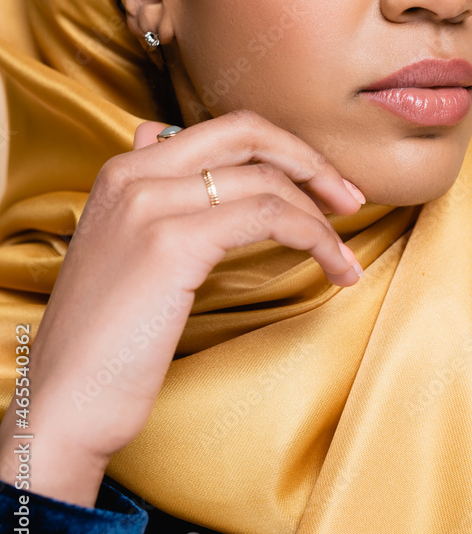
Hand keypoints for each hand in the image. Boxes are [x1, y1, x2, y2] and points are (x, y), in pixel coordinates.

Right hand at [0, 110, 364, 505]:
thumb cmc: (103, 338)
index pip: (223, 130)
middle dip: (309, 160)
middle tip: (348, 199)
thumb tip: (162, 138)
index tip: (320, 185)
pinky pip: (268, 217)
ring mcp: (150, 204)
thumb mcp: (120, 249)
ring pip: (265, 180)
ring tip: (345, 257)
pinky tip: (334, 268)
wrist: (61, 404)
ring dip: (321, 216)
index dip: (282, 150)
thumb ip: (148, 194)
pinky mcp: (172, 244)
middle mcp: (133, 173)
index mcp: (124, 169)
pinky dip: (314, 238)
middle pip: (246, 132)